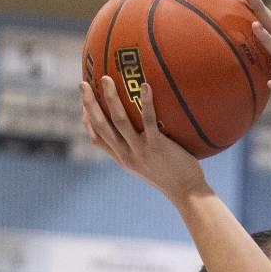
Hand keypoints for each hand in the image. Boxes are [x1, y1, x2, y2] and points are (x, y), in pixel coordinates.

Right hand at [79, 77, 207, 202]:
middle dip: (89, 104)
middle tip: (83, 83)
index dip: (87, 120)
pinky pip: (149, 120)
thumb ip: (141, 150)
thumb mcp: (150, 166)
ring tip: (107, 78)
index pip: (97, 139)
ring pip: (119, 121)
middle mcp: (127, 155)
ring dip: (111, 98)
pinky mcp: (158, 147)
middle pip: (101, 127)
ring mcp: (141, 151)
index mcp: (123, 159)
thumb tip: (142, 131)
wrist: (187, 193)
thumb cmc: (173, 178)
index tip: (83, 104)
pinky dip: (146, 102)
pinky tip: (145, 85)